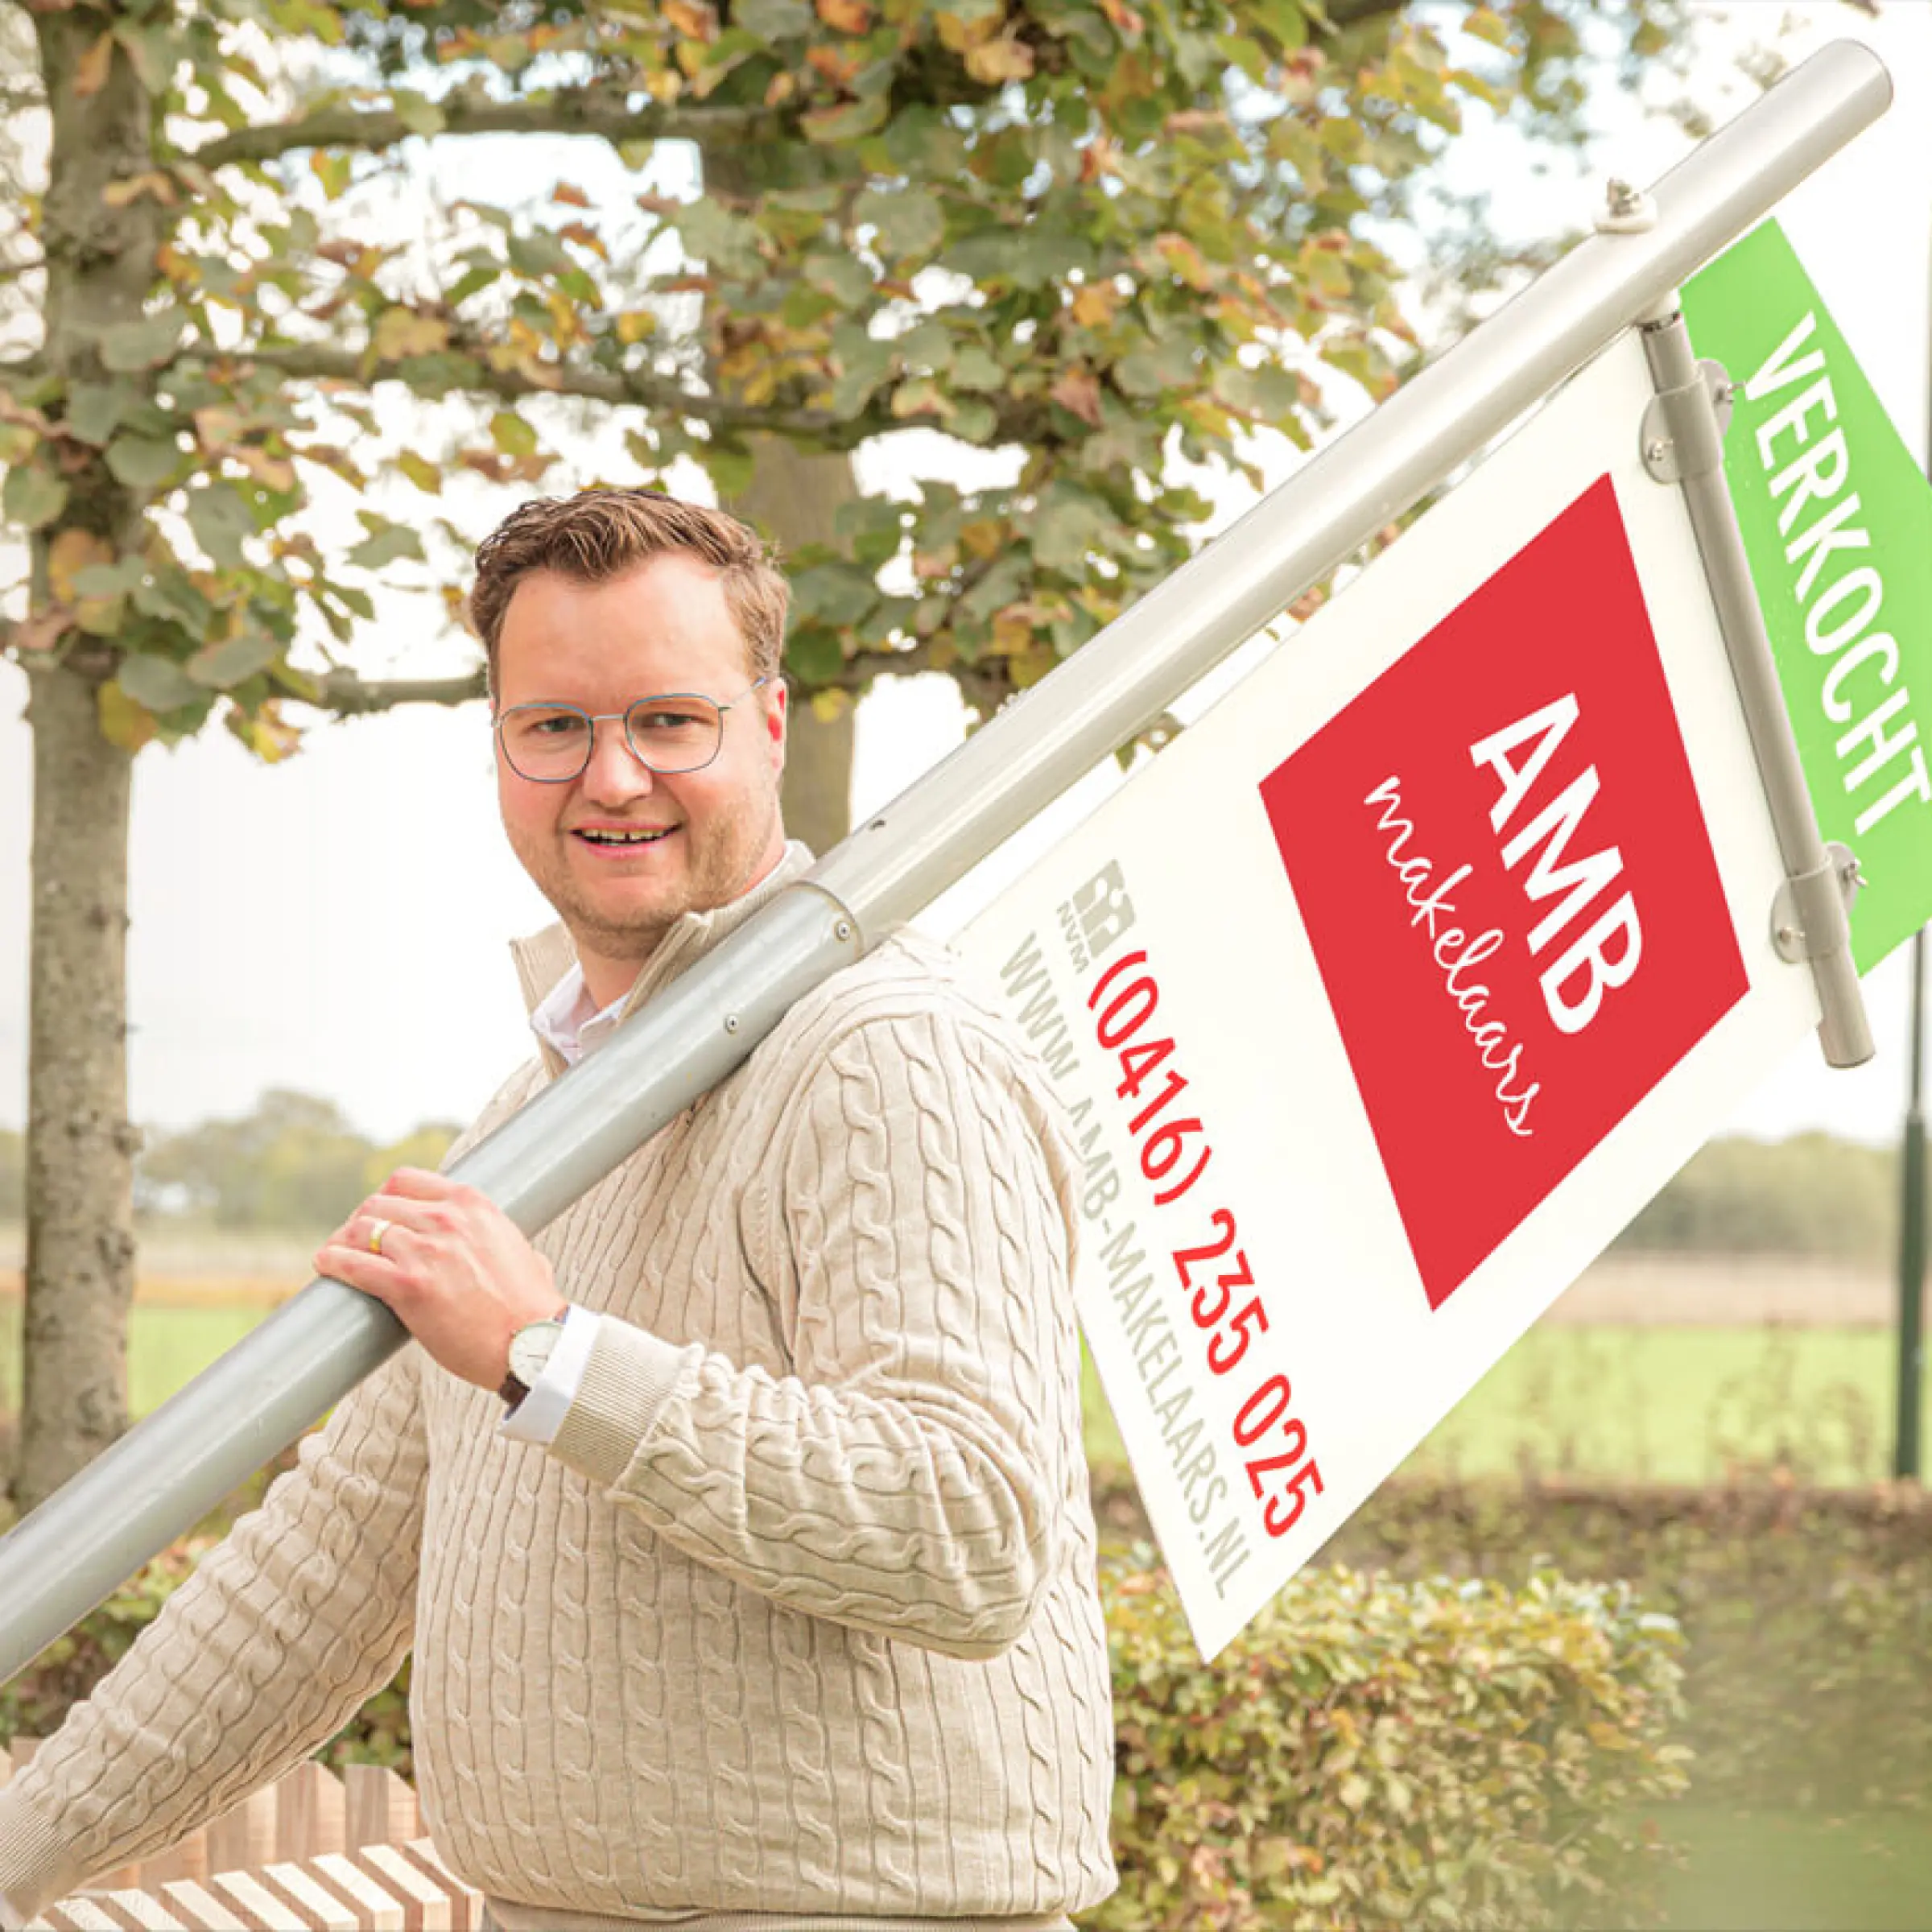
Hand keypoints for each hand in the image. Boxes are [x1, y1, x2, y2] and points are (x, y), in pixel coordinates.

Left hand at [315, 1168, 564, 1392]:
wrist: (533, 1343)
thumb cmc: (531, 1307)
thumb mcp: (523, 1252)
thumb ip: (504, 1241)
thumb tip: (511, 1251)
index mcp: (472, 1205)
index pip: (406, 1180)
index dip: (384, 1197)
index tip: (378, 1215)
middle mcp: (446, 1219)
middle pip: (377, 1204)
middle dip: (360, 1221)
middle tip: (353, 1242)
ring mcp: (425, 1251)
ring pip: (360, 1230)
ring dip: (342, 1242)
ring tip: (335, 1255)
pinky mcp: (408, 1285)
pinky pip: (352, 1264)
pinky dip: (332, 1262)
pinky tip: (324, 1266)